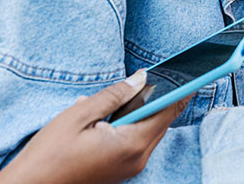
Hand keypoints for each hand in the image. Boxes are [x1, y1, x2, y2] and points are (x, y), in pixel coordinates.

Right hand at [0, 70, 187, 183]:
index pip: (168, 111)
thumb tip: (142, 78)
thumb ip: (115, 95)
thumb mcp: (79, 114)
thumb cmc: (48, 155)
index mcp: (131, 144)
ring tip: (131, 94)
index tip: (195, 73)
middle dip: (160, 98)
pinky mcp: (121, 171)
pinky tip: (115, 114)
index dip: (181, 90)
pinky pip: (137, 142)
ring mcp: (130, 168)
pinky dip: (133, 125)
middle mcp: (137, 159)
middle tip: (160, 75)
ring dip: (144, 112)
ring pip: (149, 132)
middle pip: (161, 121)